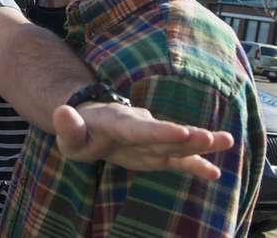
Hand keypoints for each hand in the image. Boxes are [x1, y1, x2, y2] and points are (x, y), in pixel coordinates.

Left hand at [53, 102, 233, 179]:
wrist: (90, 122)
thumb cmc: (78, 131)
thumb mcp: (67, 133)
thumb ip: (67, 126)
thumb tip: (60, 112)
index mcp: (118, 123)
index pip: (140, 129)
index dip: (160, 132)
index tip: (181, 132)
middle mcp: (140, 128)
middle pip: (165, 134)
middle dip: (187, 137)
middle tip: (210, 137)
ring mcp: (151, 140)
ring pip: (177, 143)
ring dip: (199, 144)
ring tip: (224, 141)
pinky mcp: (157, 152)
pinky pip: (177, 159)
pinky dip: (195, 164)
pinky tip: (214, 173)